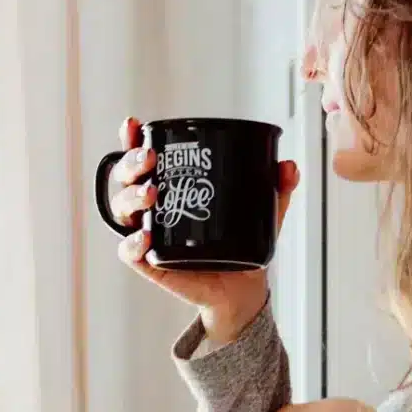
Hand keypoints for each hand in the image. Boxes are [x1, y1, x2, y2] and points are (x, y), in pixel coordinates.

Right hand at [111, 117, 299, 345]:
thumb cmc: (243, 241)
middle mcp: (153, 206)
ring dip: (132, 198)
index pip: (143, 156)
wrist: (242, 287)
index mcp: (171, 184)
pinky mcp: (151, 263)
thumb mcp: (262, 211)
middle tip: (150, 158)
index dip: (132, 139)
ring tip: (152, 194)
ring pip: (122, 210)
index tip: (135, 125)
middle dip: (131, 163)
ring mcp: (148, 234)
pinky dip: (132, 244)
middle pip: (125, 178)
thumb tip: (289, 167)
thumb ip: (277, 187)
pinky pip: (129, 252)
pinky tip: (145, 238)